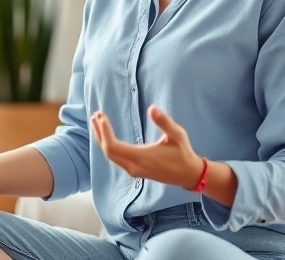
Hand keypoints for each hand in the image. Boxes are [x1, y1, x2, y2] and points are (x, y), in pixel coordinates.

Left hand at [90, 105, 204, 189]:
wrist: (188, 175)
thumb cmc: (183, 153)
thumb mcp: (177, 135)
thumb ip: (164, 122)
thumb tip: (152, 108)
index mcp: (142, 158)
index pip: (113, 147)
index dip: (104, 132)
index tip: (101, 117)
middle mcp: (134, 166)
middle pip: (108, 151)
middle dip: (99, 133)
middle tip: (96, 115)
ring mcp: (133, 170)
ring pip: (110, 155)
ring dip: (102, 139)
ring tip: (97, 121)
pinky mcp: (135, 171)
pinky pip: (115, 158)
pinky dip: (108, 145)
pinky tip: (106, 135)